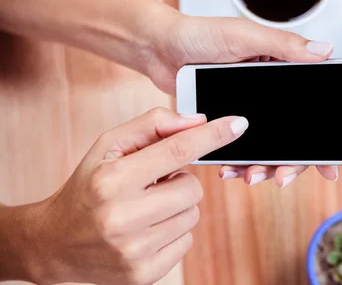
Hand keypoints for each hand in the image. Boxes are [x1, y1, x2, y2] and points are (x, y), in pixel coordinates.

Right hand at [18, 107, 246, 284]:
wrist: (54, 243)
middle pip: (193, 187)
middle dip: (179, 181)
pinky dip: (172, 231)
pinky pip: (186, 241)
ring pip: (192, 215)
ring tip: (144, 208)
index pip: (177, 150)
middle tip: (151, 185)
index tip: (238, 124)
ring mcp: (134, 251)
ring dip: (176, 206)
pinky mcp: (143, 274)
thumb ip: (152, 127)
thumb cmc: (87, 186)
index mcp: (112, 179)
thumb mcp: (107, 146)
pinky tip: (145, 230)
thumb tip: (198, 122)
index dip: (212, 135)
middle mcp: (122, 217)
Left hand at [142, 13, 338, 186]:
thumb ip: (285, 46)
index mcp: (285, 70)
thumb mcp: (247, 36)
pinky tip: (231, 169)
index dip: (326, 137)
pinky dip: (238, 162)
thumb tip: (326, 52)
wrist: (161, 47)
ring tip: (250, 176)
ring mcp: (250, 110)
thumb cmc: (202, 33)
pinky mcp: (227, 121)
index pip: (315, 108)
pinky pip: (240, 148)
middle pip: (295, 136)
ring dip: (264, 166)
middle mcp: (272, 94)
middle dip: (292, 162)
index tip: (331, 163)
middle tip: (282, 177)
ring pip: (268, 147)